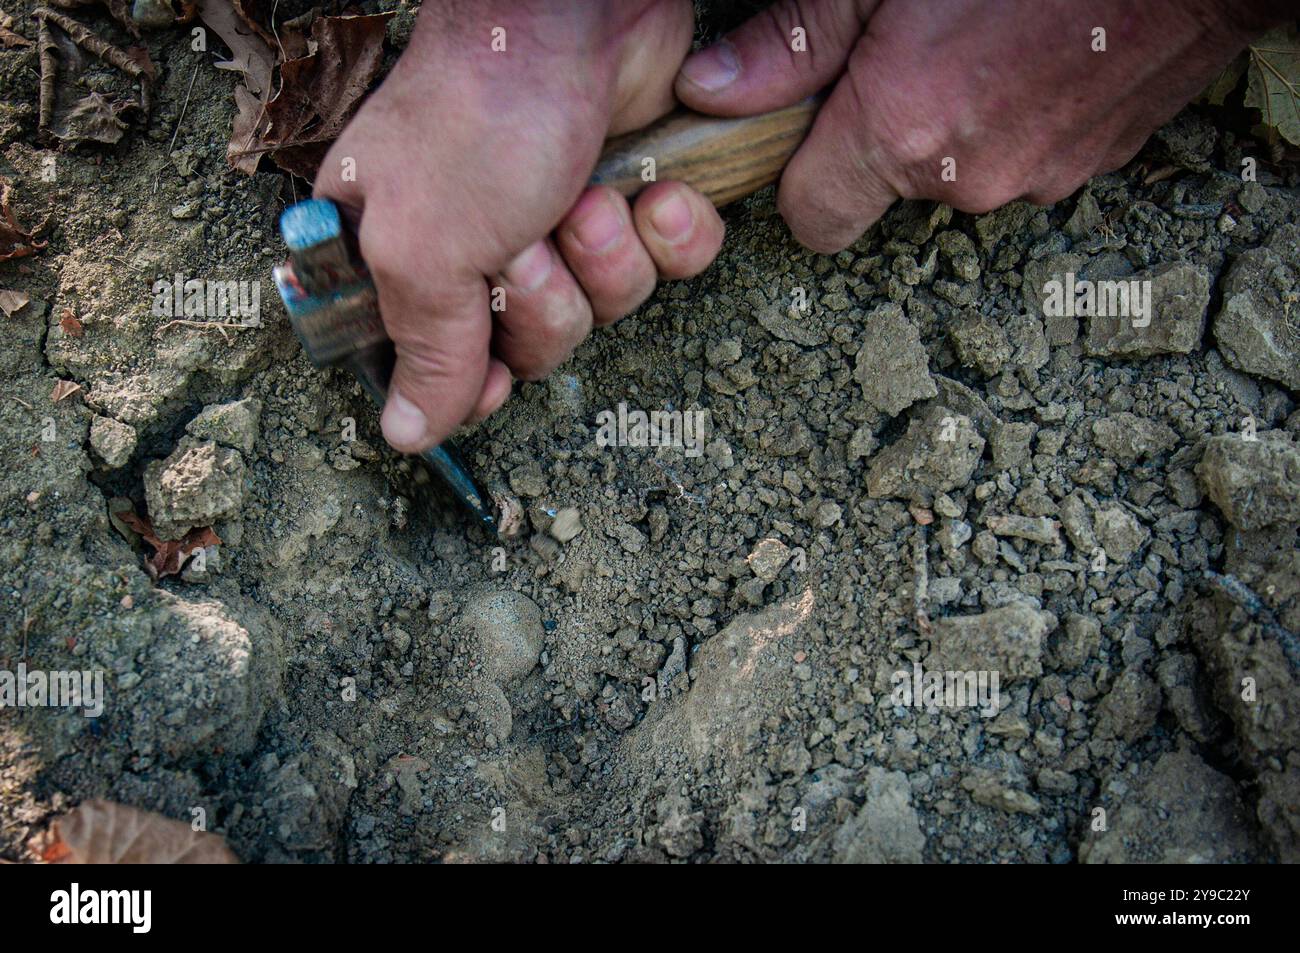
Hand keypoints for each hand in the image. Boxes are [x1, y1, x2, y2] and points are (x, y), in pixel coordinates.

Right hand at [315, 1, 724, 452]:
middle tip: (530, 246)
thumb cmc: (479, 115)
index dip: (475, 383)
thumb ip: (427, 351)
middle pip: (533, 346)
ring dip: (608, 263)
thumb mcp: (426, 250)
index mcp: (404, 253)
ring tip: (587, 201)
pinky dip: (670, 236)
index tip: (496, 382)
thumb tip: (405, 431)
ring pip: (607, 309)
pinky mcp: (631, 195)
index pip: (439, 364)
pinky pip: (669, 268)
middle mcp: (482, 243)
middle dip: (548, 304)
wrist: (574, 16)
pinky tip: (653, 192)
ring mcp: (560, 218)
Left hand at [674, 0, 1284, 252]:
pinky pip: (1017, 158)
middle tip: (902, 57)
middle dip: (880, 137)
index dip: (798, 180)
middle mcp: (965, 179)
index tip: (804, 139)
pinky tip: (1028, 59)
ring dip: (952, 125)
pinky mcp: (1085, 170)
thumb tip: (714, 91)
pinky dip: (1011, 120)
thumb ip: (795, 40)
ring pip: (955, 174)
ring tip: (980, 45)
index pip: (812, 218)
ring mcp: (1033, 180)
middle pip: (884, 188)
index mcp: (903, 132)